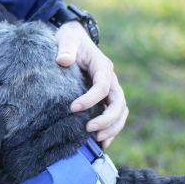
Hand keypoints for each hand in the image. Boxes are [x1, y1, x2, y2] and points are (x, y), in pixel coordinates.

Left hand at [55, 21, 127, 146]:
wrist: (74, 40)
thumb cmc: (70, 40)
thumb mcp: (66, 39)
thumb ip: (66, 48)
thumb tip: (63, 60)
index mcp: (103, 67)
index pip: (103, 86)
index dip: (90, 99)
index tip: (73, 108)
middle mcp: (111, 80)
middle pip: (118, 103)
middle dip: (107, 119)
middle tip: (88, 129)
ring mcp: (110, 91)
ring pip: (121, 112)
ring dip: (112, 128)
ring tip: (97, 141)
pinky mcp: (105, 99)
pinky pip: (115, 117)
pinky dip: (111, 130)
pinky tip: (100, 144)